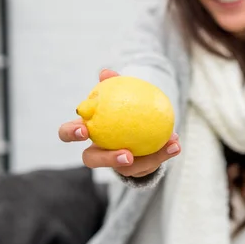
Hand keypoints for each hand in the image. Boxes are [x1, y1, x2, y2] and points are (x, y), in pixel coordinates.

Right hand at [58, 69, 180, 177]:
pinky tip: (176, 143)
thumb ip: (112, 85)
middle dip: (108, 160)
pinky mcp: (134, 171)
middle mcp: (96, 152)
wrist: (136, 127)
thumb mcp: (117, 94)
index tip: (83, 131)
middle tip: (127, 154)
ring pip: (127, 167)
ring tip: (166, 147)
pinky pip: (149, 164)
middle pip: (93, 160)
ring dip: (148, 159)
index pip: (68, 133)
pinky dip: (164, 152)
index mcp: (86, 131)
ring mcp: (115, 165)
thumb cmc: (120, 107)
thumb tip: (106, 72)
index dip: (71, 134)